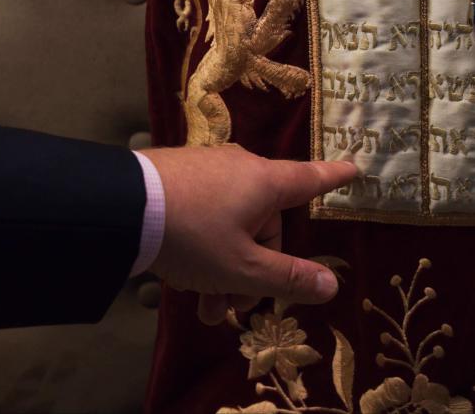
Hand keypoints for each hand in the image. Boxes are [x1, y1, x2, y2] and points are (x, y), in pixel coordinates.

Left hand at [139, 144, 356, 324]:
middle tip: (236, 306)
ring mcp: (206, 170)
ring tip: (204, 308)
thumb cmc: (194, 236)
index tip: (354, 168)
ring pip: (230, 225)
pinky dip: (203, 247)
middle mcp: (241, 169)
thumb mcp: (242, 268)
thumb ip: (287, 278)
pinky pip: (203, 214)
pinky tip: (182, 278)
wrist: (120, 207)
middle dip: (254, 268)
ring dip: (224, 268)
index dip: (334, 178)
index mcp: (266, 184)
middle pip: (264, 222)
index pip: (310, 180)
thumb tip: (333, 285)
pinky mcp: (176, 177)